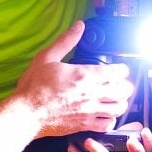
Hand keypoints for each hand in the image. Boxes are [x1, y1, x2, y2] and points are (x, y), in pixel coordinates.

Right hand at [13, 21, 135, 137]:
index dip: (122, 69)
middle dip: (125, 85)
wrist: (26, 113)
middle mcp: (92, 93)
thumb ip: (66, 41)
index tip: (120, 69)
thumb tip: (79, 26)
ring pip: (119, 108)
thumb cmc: (34, 86)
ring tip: (115, 98)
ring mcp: (90, 111)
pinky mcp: (85, 125)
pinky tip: (105, 114)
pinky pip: (108, 124)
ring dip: (121, 101)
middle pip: (123, 90)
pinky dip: (111, 119)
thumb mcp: (47, 57)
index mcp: (84, 75)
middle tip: (121, 83)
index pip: (117, 72)